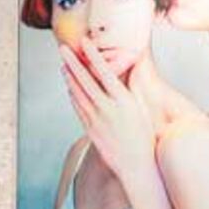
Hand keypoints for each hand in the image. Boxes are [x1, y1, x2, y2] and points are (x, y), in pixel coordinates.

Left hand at [60, 42, 157, 187]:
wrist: (138, 166)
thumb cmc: (145, 138)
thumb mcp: (142, 109)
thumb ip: (132, 89)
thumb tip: (129, 70)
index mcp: (123, 101)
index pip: (105, 71)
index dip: (94, 55)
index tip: (85, 41)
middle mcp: (107, 109)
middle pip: (85, 80)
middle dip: (73, 62)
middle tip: (63, 48)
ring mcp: (96, 120)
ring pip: (78, 94)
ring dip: (69, 78)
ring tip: (63, 65)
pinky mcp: (90, 130)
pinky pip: (79, 109)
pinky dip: (73, 96)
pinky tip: (69, 88)